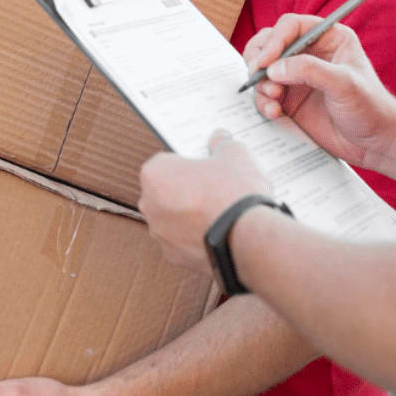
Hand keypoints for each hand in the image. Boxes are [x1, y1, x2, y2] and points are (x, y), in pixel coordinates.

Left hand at [137, 131, 271, 273]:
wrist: (246, 238)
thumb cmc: (233, 193)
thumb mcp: (234, 155)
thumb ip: (222, 144)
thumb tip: (220, 138)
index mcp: (155, 174)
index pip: (166, 161)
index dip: (187, 162)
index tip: (203, 166)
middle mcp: (149, 204)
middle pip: (166, 191)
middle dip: (185, 189)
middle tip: (212, 188)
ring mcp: (160, 233)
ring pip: (173, 219)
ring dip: (189, 216)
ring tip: (218, 213)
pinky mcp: (174, 257)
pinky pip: (182, 242)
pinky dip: (196, 238)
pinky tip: (218, 233)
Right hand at [243, 16, 395, 169]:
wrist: (374, 143)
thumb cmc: (370, 108)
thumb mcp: (344, 84)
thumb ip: (310, 71)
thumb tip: (274, 69)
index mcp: (328, 38)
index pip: (291, 26)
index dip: (275, 40)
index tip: (266, 61)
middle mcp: (309, 54)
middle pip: (269, 43)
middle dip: (259, 60)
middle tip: (257, 76)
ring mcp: (296, 77)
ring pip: (262, 70)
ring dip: (260, 84)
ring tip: (274, 99)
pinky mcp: (289, 99)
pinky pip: (264, 95)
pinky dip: (263, 102)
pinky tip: (275, 113)